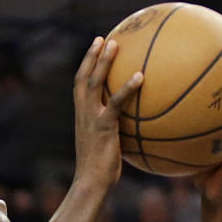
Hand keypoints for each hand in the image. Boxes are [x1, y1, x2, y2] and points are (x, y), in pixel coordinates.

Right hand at [72, 38, 142, 190]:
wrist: (91, 183)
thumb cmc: (101, 171)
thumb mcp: (106, 147)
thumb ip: (115, 133)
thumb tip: (134, 130)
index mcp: (82, 116)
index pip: (80, 85)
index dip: (85, 66)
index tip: (94, 50)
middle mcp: (83, 113)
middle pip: (84, 77)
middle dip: (92, 56)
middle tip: (103, 38)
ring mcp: (92, 118)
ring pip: (95, 82)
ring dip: (103, 61)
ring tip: (115, 44)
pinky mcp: (104, 126)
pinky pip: (116, 102)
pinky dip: (127, 88)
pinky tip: (140, 76)